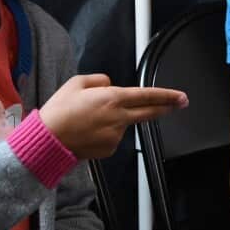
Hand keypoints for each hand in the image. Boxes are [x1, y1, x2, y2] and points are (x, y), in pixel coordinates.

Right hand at [39, 74, 187, 159]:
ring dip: (114, 120)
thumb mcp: (76, 83)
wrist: (48, 141)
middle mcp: (118, 118)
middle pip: (149, 112)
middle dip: (167, 107)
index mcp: (112, 98)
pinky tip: (87, 131)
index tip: (180, 96)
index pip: (146, 95)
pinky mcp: (109, 149)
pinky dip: (104, 133)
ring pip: (123, 123)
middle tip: (180, 104)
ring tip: (87, 120)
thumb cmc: (59, 111)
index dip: (166, 95)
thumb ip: (99, 81)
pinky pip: (112, 137)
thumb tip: (110, 85)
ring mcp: (116, 135)